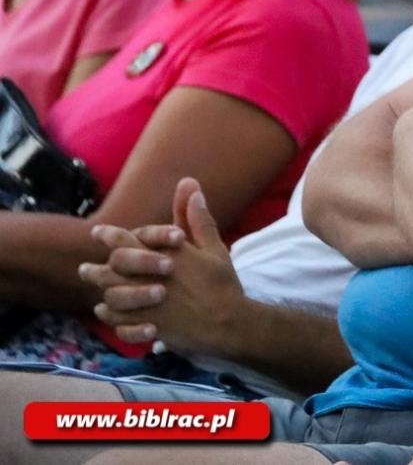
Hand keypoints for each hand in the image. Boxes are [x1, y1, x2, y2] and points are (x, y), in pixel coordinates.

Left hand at [85, 178, 246, 354]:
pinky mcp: (147, 326)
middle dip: (96, 269)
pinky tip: (107, 314)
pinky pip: (119, 323)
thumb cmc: (222, 283)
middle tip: (84, 269)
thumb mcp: (214, 248)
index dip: (110, 236)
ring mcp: (146, 304)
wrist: (229, 322)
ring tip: (95, 295)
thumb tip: (189, 184)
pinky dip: (111, 318)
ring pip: (111, 296)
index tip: (98, 233)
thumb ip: (196, 218)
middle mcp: (150, 277)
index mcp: (165, 256)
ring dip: (100, 292)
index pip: (129, 240)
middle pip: (113, 270)